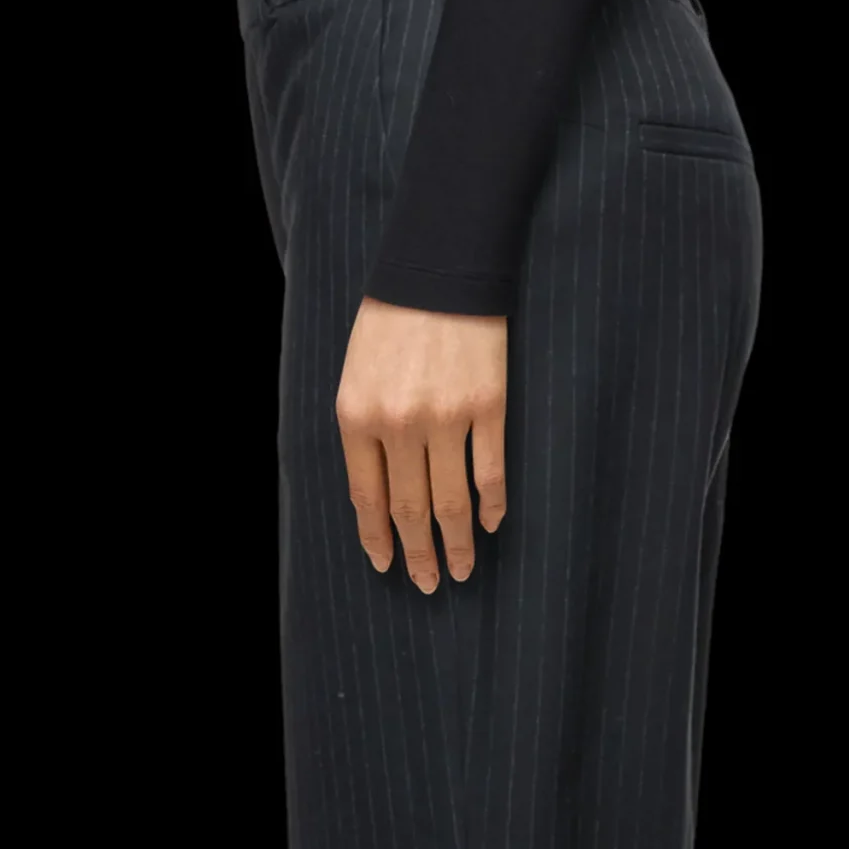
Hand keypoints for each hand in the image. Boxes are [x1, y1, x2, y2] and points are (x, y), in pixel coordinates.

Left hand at [335, 298, 506, 590]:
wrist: (438, 264)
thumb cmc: (392, 318)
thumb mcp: (356, 373)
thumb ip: (364, 431)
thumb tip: (380, 492)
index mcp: (358, 416)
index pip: (367, 496)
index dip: (377, 537)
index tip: (386, 564)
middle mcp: (400, 424)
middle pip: (410, 509)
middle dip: (418, 554)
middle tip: (429, 584)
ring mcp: (446, 417)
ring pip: (451, 501)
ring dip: (457, 544)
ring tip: (463, 571)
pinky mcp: (487, 406)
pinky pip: (490, 472)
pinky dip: (491, 505)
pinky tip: (492, 524)